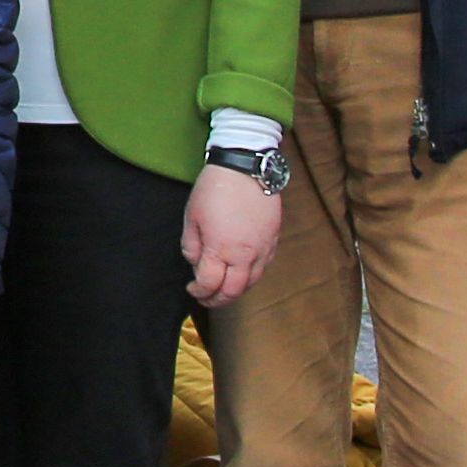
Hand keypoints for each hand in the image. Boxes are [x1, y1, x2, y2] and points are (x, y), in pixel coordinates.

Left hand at [182, 166, 281, 307]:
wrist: (246, 167)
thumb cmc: (216, 188)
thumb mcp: (192, 217)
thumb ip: (192, 245)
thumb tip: (196, 262)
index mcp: (221, 249)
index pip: (210, 284)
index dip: (199, 291)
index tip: (192, 288)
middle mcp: (245, 254)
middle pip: (233, 291)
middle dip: (218, 300)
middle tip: (206, 298)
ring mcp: (263, 248)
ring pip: (252, 282)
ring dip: (236, 290)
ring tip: (223, 288)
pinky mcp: (274, 239)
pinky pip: (264, 267)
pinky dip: (251, 276)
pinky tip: (241, 272)